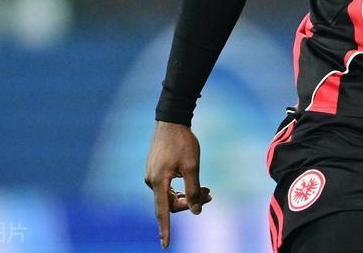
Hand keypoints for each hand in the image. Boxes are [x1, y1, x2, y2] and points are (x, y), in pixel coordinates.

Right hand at [144, 121, 211, 248]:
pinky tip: (196, 184)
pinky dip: (181, 188)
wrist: (171, 121)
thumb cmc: (182, 142)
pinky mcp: (155, 170)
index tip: (165, 245)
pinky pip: (168, 187)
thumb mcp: (192, 166)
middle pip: (170, 203)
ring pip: (170, 195)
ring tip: (208, 190)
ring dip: (188, 196)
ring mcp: (152, 176)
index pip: (163, 212)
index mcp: (158, 182)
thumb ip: (194, 190)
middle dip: (190, 203)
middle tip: (210, 195)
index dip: (165, 229)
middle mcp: (151, 181)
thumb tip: (196, 211)